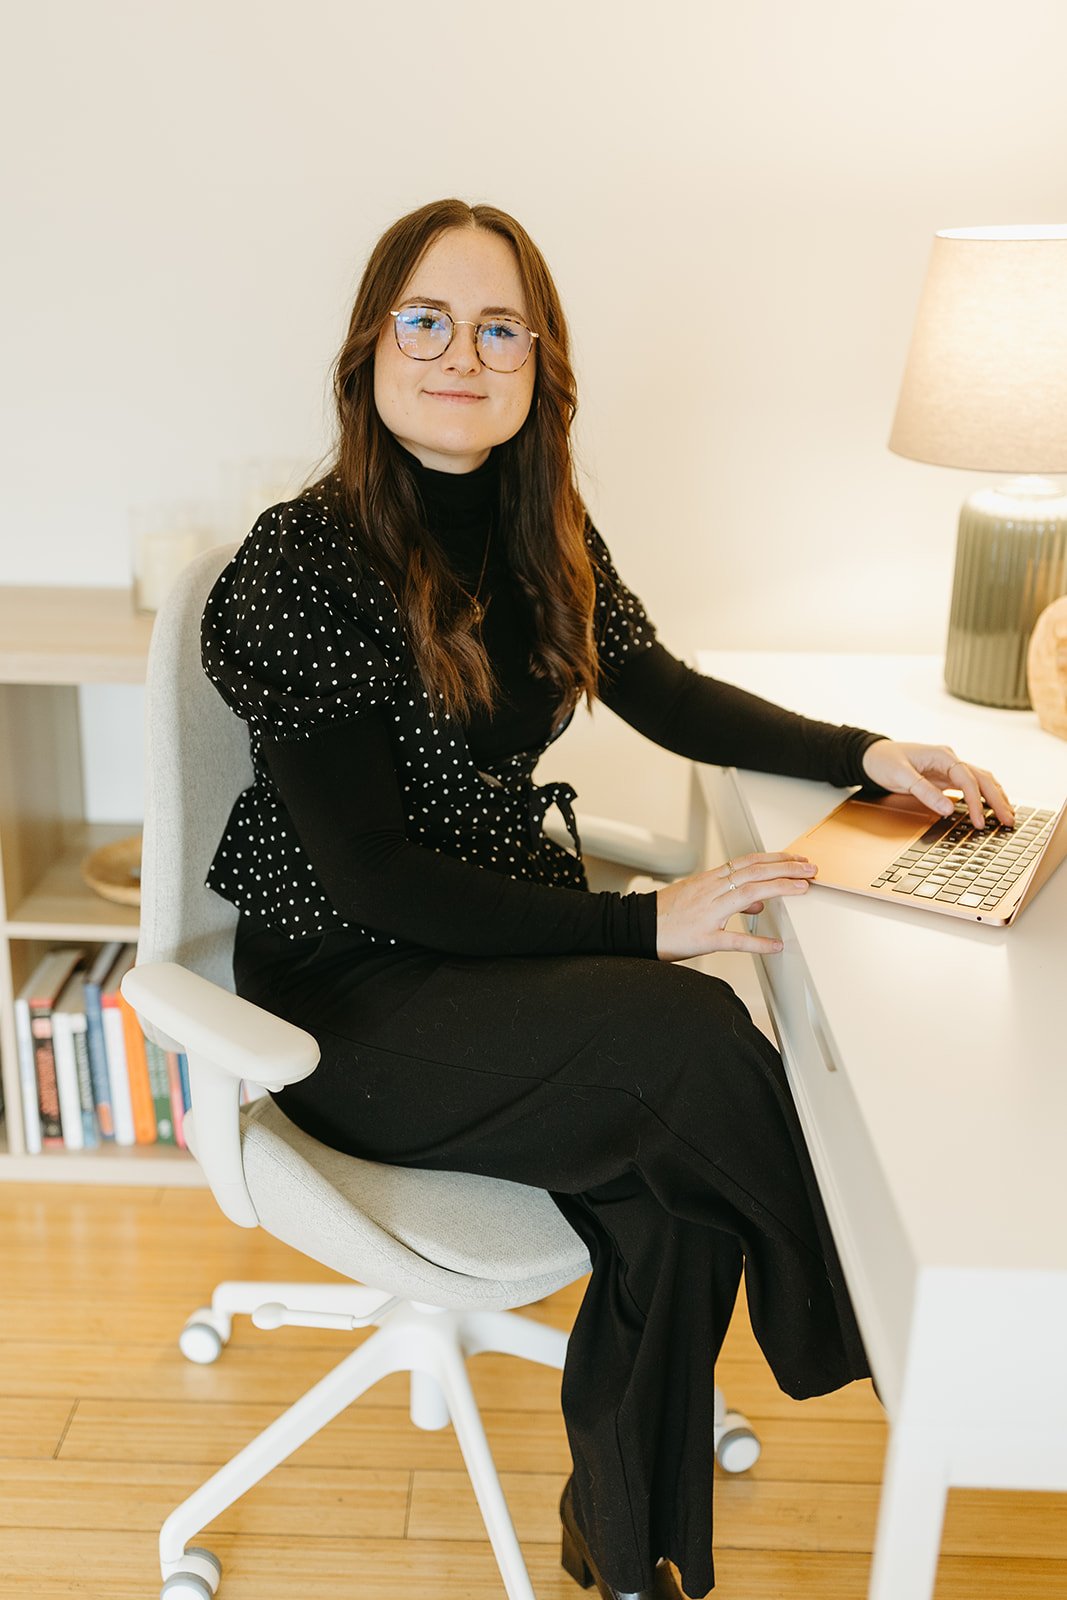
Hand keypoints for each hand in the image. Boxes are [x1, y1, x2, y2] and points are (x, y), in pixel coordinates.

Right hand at [656, 852, 817, 961]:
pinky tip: (775, 945)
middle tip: (811, 868)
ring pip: (748, 893)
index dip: (776, 858)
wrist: (634, 927)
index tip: (797, 858)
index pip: (748, 862)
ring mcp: (707, 913)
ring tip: (802, 888)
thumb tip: (759, 905)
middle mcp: (710, 891)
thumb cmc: (665, 914)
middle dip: (786, 868)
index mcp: (709, 881)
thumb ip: (730, 899)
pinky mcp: (703, 938)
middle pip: (754, 872)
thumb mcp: (698, 898)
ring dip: (779, 888)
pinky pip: (733, 939)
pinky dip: (757, 943)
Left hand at [860, 739, 1014, 830]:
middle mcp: (950, 760)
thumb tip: (949, 809)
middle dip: (997, 800)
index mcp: (942, 755)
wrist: (872, 756)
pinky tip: (990, 810)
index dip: (975, 801)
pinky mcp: (946, 778)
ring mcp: (949, 769)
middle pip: (983, 778)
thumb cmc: (884, 761)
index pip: (968, 779)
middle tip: (1008, 821)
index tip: (978, 821)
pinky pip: (971, 787)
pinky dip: (983, 798)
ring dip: (995, 798)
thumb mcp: (901, 776)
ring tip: (1006, 817)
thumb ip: (925, 792)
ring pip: (981, 782)